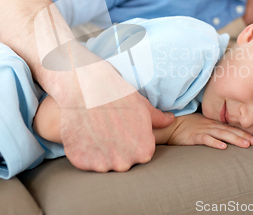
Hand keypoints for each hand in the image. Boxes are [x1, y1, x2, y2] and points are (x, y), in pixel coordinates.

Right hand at [59, 62, 173, 172]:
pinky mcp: (82, 162)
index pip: (140, 153)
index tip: (122, 128)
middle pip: (122, 160)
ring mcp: (102, 164)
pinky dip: (83, 151)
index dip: (131, 140)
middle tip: (108, 128)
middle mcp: (125, 162)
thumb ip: (157, 118)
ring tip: (96, 129)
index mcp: (143, 150)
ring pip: (103, 163)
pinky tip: (85, 133)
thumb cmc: (116, 94)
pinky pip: (85, 161)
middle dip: (116, 148)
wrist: (83, 88)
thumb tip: (170, 120)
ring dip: (99, 151)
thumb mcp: (141, 105)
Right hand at [167, 113, 252, 148]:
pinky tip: (223, 147)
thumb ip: (212, 129)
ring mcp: (202, 130)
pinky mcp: (193, 136)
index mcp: (212, 123)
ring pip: (221, 134)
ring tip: (245, 145)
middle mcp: (209, 125)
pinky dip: (215, 142)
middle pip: (229, 130)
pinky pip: (206, 139)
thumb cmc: (184, 126)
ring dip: (234, 139)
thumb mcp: (201, 125)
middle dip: (243, 136)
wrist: (169, 125)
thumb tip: (225, 136)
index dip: (243, 132)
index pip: (230, 127)